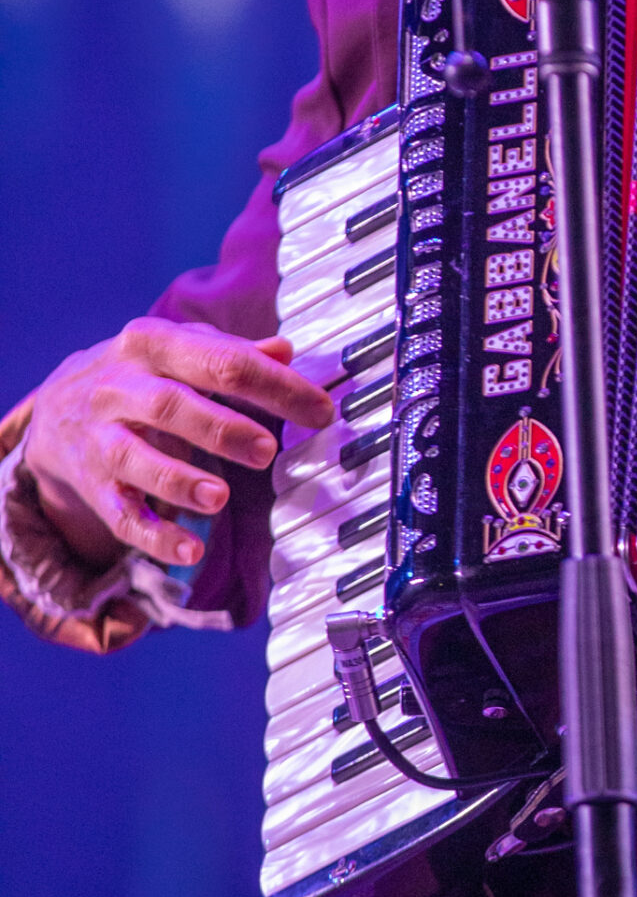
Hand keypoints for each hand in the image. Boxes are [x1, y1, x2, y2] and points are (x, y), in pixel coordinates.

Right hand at [22, 320, 334, 573]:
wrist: (56, 408)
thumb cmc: (141, 375)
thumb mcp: (179, 350)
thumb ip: (232, 352)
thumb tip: (286, 351)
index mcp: (153, 344)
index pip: (220, 360)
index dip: (274, 386)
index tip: (320, 410)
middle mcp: (120, 387)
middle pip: (169, 405)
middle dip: (219, 428)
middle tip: (266, 451)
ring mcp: (101, 437)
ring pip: (134, 459)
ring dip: (178, 481)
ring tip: (220, 499)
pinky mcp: (92, 484)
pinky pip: (121, 514)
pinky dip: (154, 537)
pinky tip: (192, 552)